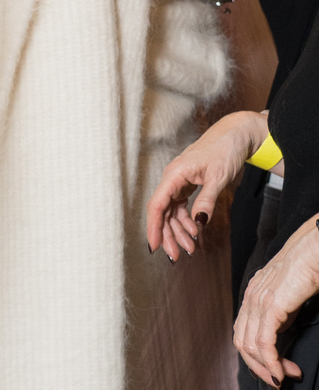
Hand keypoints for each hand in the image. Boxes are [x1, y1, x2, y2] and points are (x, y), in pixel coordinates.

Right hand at [146, 111, 267, 260]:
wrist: (236, 134)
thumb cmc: (226, 149)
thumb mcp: (219, 176)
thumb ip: (207, 199)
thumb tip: (199, 222)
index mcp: (174, 174)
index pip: (157, 205)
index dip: (153, 227)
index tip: (155, 246)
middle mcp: (172, 178)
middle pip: (163, 212)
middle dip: (169, 235)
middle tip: (177, 256)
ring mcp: (178, 182)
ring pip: (171, 212)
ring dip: (179, 231)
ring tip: (190, 248)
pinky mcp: (186, 184)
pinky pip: (180, 207)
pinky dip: (186, 221)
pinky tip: (194, 231)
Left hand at [235, 217, 318, 387]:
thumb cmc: (312, 265)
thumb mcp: (293, 293)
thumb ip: (283, 311)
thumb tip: (283, 331)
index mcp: (254, 294)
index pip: (244, 332)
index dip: (256, 356)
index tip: (277, 368)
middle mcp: (252, 297)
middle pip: (242, 343)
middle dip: (259, 367)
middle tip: (279, 380)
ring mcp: (259, 301)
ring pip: (250, 346)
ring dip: (267, 368)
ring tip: (285, 377)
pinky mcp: (271, 306)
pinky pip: (264, 342)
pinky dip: (271, 362)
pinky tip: (282, 371)